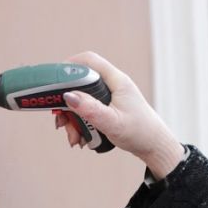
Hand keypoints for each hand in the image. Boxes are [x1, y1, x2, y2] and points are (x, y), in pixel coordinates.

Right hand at [56, 51, 184, 178]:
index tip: (52, 81)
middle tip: (60, 121)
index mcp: (116, 81)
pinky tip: (81, 139)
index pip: (88, 61)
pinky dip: (81, 124)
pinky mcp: (109, 108)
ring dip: (73, 119)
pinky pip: (88, 111)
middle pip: (80, 84)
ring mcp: (111, 97)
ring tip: (73, 138)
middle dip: (67, 104)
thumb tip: (69, 96)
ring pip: (82, 100)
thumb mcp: (112, 123)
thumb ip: (91, 109)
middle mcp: (113, 85)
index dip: (68, 66)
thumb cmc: (139, 133)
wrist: (155, 147)